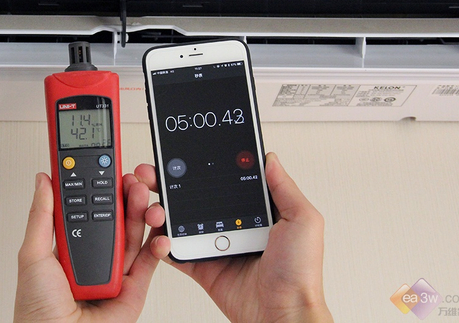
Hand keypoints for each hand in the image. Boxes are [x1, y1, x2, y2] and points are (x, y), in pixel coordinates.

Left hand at [14, 171, 158, 322]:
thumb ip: (43, 215)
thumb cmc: (37, 311)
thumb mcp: (33, 255)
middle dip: (126, 195)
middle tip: (131, 178)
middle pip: (117, 217)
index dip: (100, 186)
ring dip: (142, 212)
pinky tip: (157, 229)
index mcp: (70, 245)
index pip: (89, 207)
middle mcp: (94, 255)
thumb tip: (43, 180)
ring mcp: (115, 270)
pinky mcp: (134, 287)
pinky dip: (158, 244)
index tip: (108, 166)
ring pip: (134, 233)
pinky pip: (150, 261)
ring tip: (143, 196)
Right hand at [138, 152, 332, 322]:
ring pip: (180, 219)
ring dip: (162, 208)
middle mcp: (232, 222)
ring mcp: (214, 242)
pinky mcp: (201, 265)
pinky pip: (175, 250)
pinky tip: (159, 233)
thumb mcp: (303, 221)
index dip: (204, 165)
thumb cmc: (299, 273)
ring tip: (155, 204)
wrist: (283, 314)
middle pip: (195, 195)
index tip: (185, 153)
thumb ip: (284, 188)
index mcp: (255, 209)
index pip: (224, 178)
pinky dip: (161, 242)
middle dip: (171, 181)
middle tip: (154, 173)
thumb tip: (269, 158)